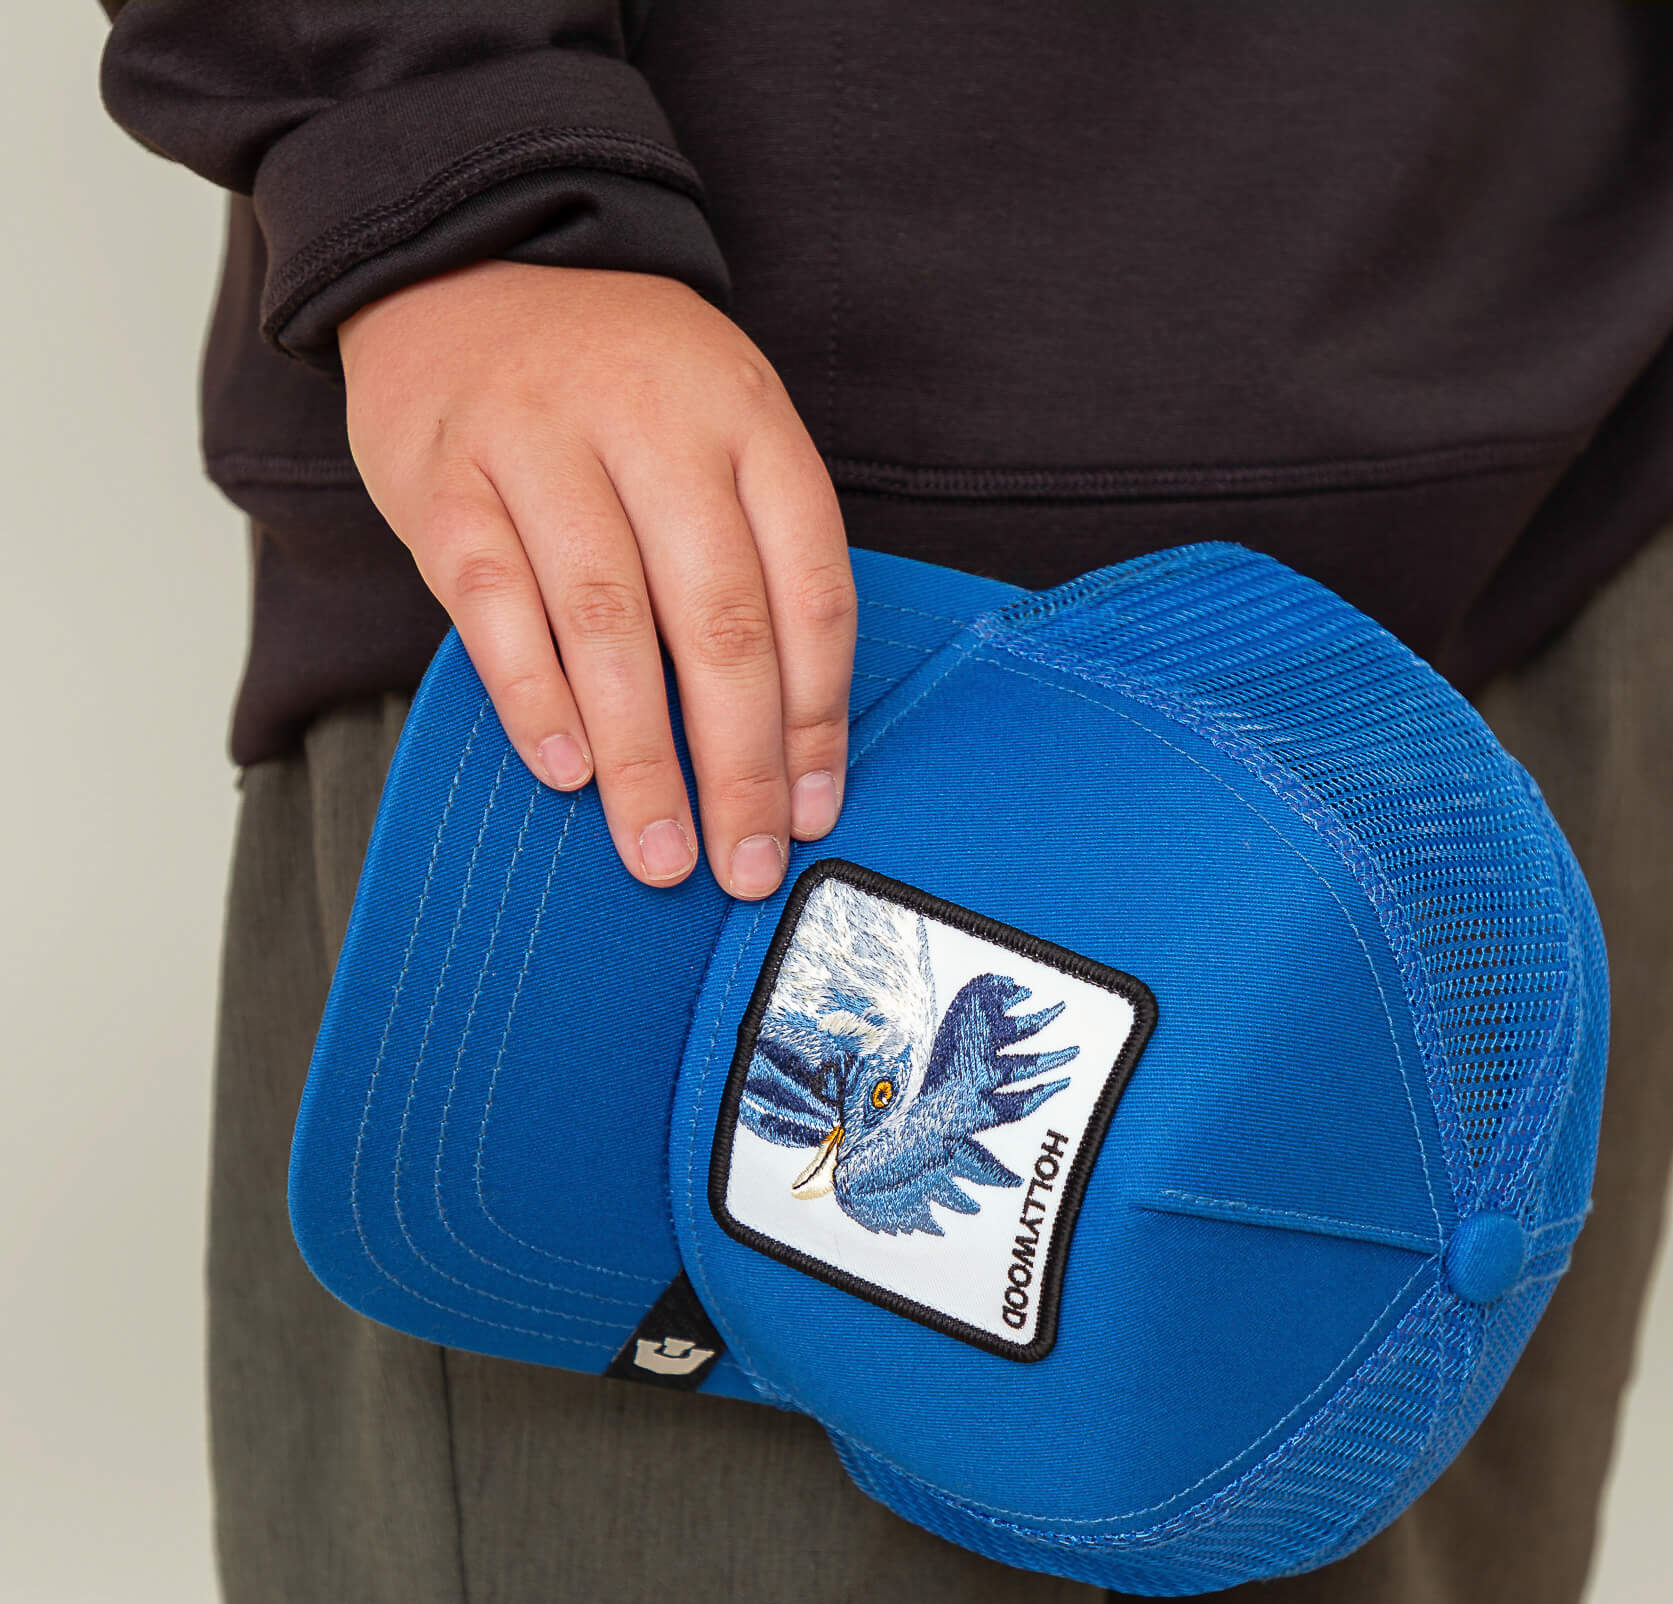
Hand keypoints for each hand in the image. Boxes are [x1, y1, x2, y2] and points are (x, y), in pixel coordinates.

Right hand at [339, 263, 855, 897]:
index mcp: (749, 420)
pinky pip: (492, 600)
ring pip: (607, 620)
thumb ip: (755, 562)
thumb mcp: (718, 435)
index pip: (811, 589)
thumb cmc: (619, 388)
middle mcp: (653, 422)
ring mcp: (540, 442)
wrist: (467, 259)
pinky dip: (533, 694)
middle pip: (719, 620)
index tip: (814, 811)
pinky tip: (564, 771)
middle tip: (743, 864)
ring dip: (638, 755)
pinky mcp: (444, 473)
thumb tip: (786, 750)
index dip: (817, 717)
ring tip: (658, 850)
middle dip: (737, 763)